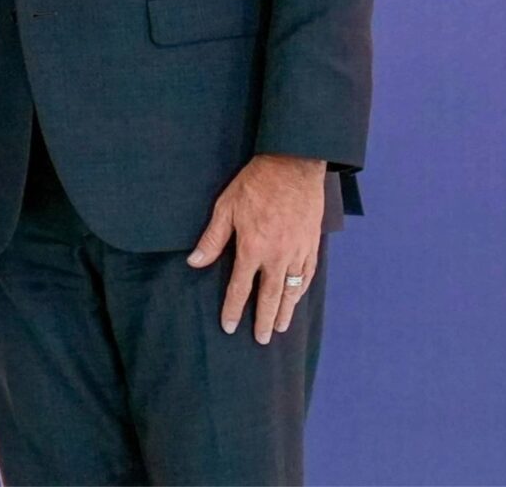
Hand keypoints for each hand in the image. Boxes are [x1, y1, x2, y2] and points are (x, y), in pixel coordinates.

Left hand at [186, 153, 323, 344]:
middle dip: (262, 320)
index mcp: (252, 249)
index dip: (233, 309)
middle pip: (269, 297)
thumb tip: (194, 263)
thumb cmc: (255, 184)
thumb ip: (212, 239)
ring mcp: (297, 251)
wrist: (293, 165)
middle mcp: (276, 256)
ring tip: (279, 328)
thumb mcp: (226, 208)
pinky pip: (307, 274)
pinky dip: (301, 290)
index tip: (229, 326)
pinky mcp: (311, 244)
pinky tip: (297, 298)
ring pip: (291, 290)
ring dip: (284, 311)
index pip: (240, 288)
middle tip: (260, 339)